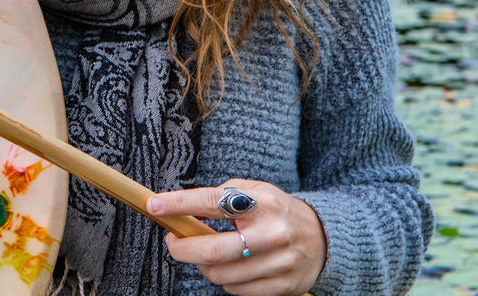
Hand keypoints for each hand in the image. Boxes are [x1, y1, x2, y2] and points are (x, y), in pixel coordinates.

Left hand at [148, 179, 325, 295]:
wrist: (323, 238)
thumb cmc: (276, 211)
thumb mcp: (254, 191)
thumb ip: (221, 198)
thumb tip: (181, 211)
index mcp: (261, 202)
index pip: (211, 202)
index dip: (178, 204)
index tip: (154, 204)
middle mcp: (271, 232)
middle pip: (211, 250)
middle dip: (181, 248)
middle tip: (173, 241)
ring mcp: (278, 262)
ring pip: (220, 275)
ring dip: (203, 265)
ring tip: (208, 253)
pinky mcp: (282, 286)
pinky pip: (236, 291)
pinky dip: (225, 280)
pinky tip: (231, 267)